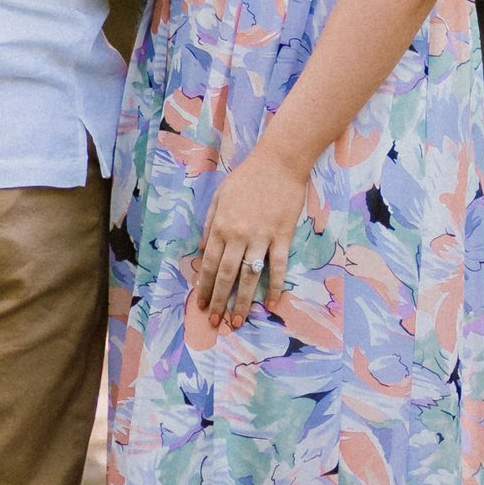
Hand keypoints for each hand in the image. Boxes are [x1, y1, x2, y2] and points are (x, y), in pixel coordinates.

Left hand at [187, 143, 310, 334]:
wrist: (279, 161)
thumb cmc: (248, 176)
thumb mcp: (220, 195)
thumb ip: (210, 223)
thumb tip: (203, 251)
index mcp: (221, 226)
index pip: (208, 264)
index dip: (204, 287)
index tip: (201, 305)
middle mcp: (238, 235)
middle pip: (226, 275)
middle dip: (219, 302)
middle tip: (215, 323)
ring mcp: (261, 237)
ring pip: (249, 277)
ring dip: (242, 302)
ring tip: (237, 322)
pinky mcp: (282, 236)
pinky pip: (277, 267)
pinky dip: (274, 287)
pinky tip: (271, 304)